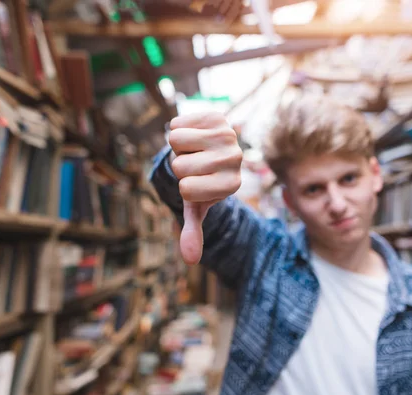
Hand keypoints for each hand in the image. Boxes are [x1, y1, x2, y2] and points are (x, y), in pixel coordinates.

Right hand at [169, 112, 242, 265]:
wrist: (208, 151)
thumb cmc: (200, 181)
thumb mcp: (195, 207)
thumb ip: (193, 232)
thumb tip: (190, 260)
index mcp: (232, 185)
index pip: (186, 190)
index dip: (182, 187)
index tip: (196, 184)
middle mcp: (235, 159)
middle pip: (180, 166)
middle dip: (179, 166)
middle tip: (194, 165)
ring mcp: (228, 135)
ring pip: (176, 141)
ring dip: (177, 148)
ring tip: (193, 150)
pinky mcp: (217, 116)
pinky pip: (177, 123)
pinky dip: (177, 130)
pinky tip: (193, 134)